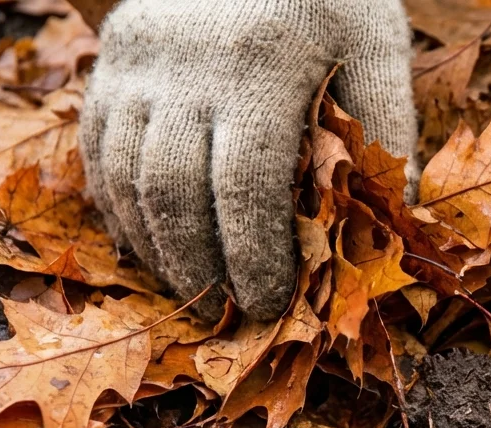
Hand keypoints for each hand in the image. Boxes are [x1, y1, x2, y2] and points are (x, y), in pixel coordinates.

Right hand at [81, 0, 417, 320]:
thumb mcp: (378, 49)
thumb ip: (385, 133)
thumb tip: (391, 226)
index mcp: (260, 65)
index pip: (244, 187)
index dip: (254, 258)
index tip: (270, 306)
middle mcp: (183, 64)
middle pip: (173, 193)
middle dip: (201, 268)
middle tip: (228, 314)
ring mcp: (136, 62)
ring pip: (125, 178)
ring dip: (156, 248)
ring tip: (194, 292)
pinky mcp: (110, 62)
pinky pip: (100, 152)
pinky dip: (121, 209)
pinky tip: (154, 247)